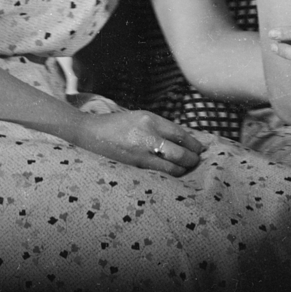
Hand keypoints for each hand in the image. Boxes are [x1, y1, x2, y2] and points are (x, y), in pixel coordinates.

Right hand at [74, 108, 205, 175]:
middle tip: (197, 161)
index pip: (180, 133)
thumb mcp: (140, 117)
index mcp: (149, 119)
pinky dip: (168, 173)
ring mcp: (140, 152)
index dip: (194, 143)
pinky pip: (158, 172)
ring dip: (182, 169)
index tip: (201, 148)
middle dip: (192, 159)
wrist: (89, 133)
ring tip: (186, 168)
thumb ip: (160, 127)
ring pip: (171, 166)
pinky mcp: (133, 166)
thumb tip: (183, 140)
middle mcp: (147, 135)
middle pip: (180, 152)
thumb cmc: (117, 124)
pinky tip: (172, 173)